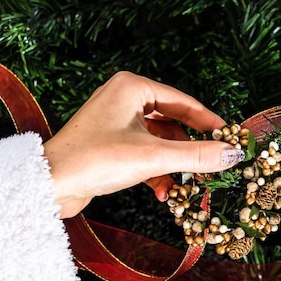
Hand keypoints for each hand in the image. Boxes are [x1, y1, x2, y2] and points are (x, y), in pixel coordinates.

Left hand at [43, 71, 243, 218]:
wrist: (48, 185)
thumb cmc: (94, 160)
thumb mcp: (153, 157)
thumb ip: (196, 155)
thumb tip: (231, 154)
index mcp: (132, 88)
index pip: (183, 102)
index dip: (209, 122)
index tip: (229, 138)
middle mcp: (123, 99)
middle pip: (173, 122)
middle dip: (189, 149)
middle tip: (211, 165)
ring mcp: (115, 122)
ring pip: (159, 141)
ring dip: (172, 166)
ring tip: (183, 186)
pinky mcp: (110, 144)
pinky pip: (144, 153)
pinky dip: (155, 171)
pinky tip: (162, 192)